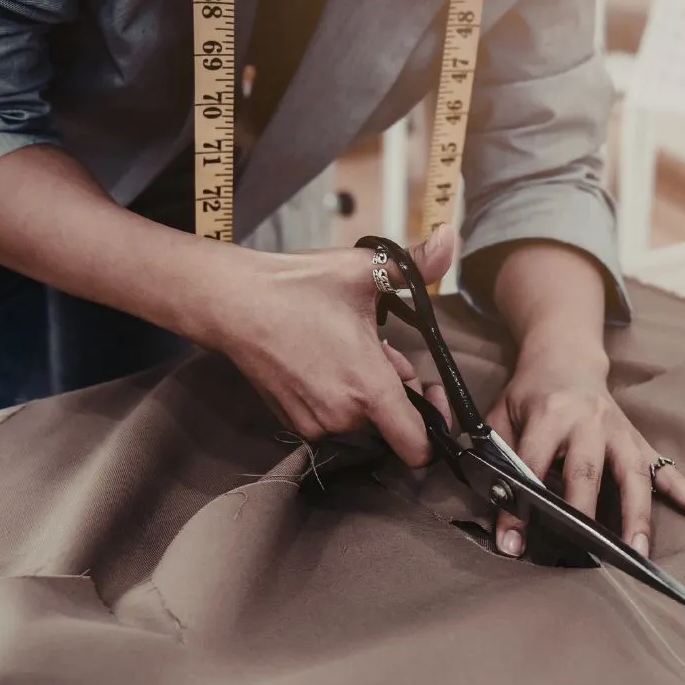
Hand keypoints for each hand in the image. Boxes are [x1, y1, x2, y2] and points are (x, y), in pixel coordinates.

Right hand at [206, 226, 454, 465]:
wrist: (233, 303)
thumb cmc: (300, 286)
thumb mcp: (365, 268)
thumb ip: (418, 263)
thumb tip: (451, 235)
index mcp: (369, 387)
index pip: (418, 449)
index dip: (435, 429)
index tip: (429, 391)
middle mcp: (343, 416)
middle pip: (392, 426)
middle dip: (398, 393)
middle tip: (386, 352)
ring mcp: (315, 424)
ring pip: (363, 422)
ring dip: (368, 394)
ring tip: (353, 351)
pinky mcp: (293, 423)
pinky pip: (334, 420)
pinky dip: (341, 398)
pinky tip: (328, 362)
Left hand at [486, 349, 684, 558]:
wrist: (565, 357)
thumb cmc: (529, 394)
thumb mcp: (501, 415)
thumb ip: (496, 455)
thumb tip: (493, 506)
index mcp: (550, 413)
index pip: (532, 464)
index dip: (519, 504)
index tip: (512, 541)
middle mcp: (590, 421)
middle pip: (589, 470)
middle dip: (585, 512)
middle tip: (583, 553)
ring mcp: (621, 432)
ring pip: (634, 476)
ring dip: (638, 516)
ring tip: (638, 553)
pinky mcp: (640, 442)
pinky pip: (671, 472)